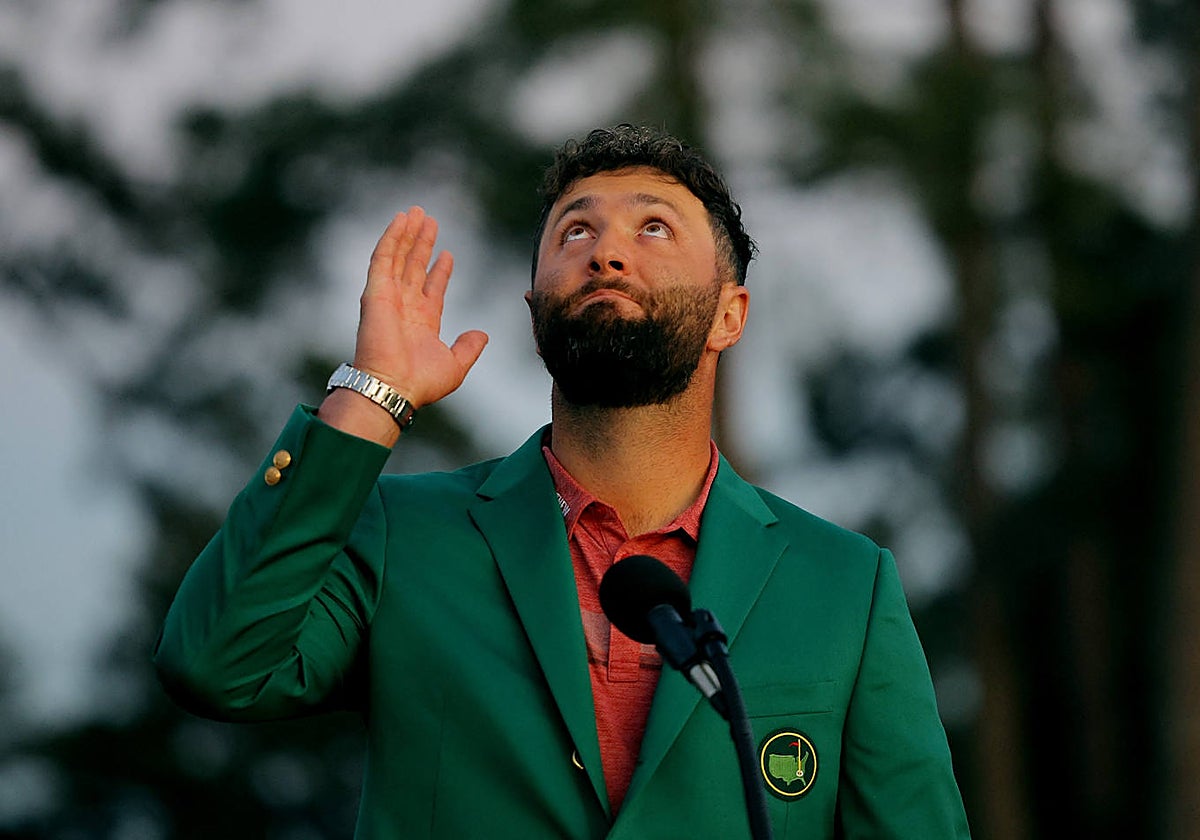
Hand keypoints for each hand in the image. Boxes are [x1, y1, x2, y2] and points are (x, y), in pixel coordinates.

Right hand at [319, 207, 487, 443]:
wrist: (394, 387)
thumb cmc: (421, 383)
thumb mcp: (455, 365)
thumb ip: (469, 347)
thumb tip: (482, 334)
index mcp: (423, 322)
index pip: (432, 288)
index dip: (440, 270)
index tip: (448, 253)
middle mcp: (405, 307)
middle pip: (414, 266)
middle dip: (423, 244)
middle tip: (431, 220)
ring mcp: (389, 297)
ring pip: (399, 257)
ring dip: (407, 234)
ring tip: (417, 212)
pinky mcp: (375, 292)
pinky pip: (383, 258)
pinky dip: (391, 238)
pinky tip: (400, 220)